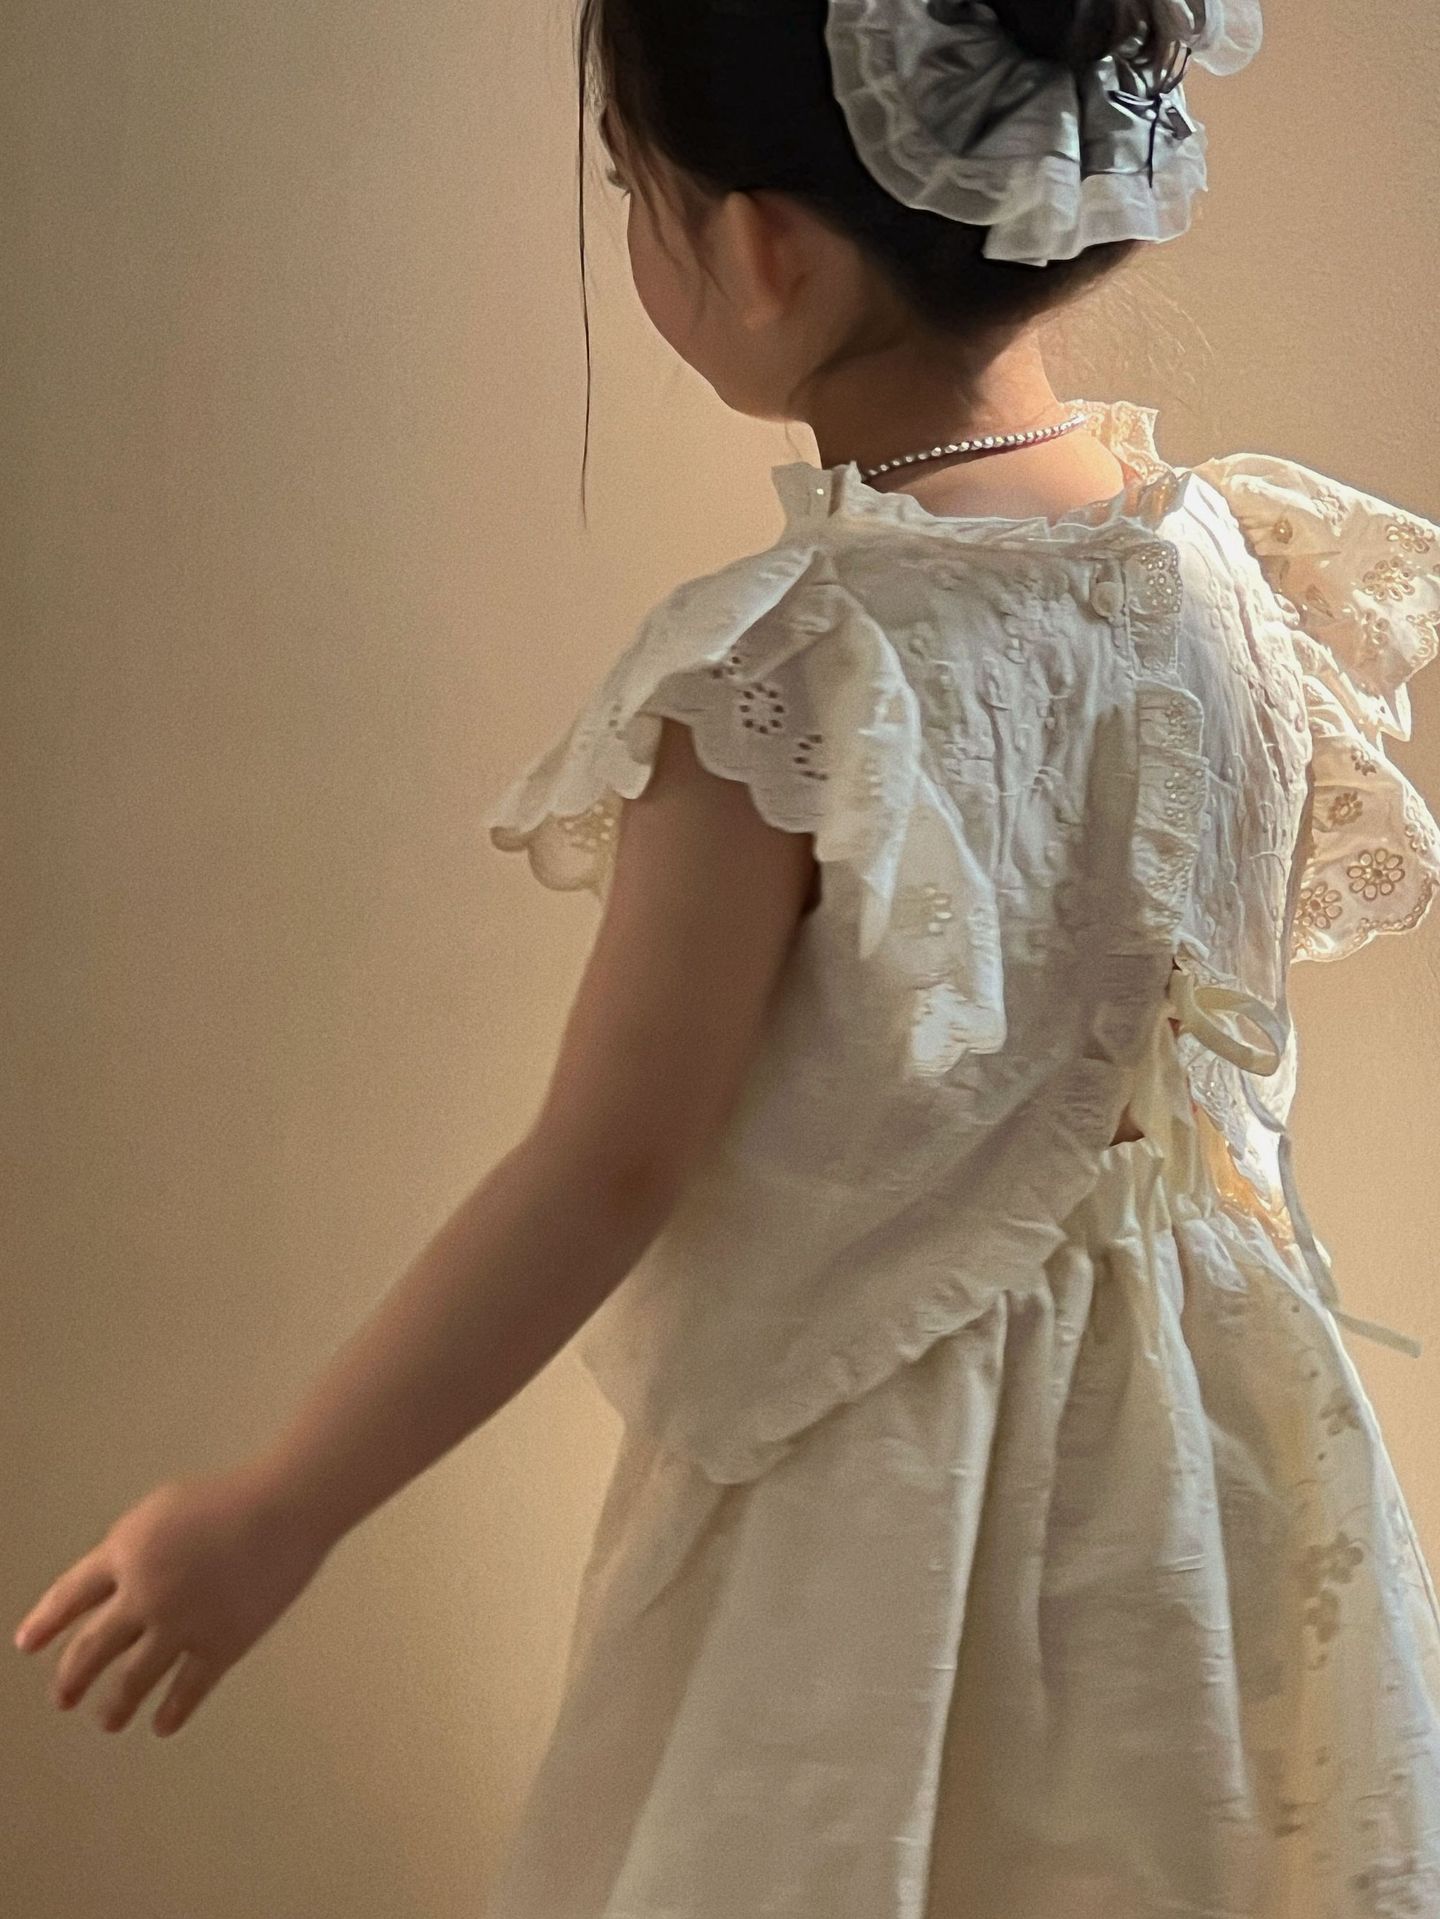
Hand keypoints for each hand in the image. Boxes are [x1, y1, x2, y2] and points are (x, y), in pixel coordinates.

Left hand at [12, 1466, 332, 1736]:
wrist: (286, 1507)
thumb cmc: (231, 1496)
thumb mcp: (164, 1508)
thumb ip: (136, 1547)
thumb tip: (120, 1586)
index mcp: (127, 1550)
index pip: (71, 1595)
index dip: (46, 1621)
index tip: (28, 1644)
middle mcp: (144, 1593)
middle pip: (92, 1647)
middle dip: (71, 1678)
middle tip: (62, 1698)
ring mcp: (181, 1624)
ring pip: (133, 1681)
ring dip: (114, 1706)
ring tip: (107, 1720)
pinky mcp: (220, 1645)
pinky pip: (187, 1689)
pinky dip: (172, 1711)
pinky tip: (163, 1725)